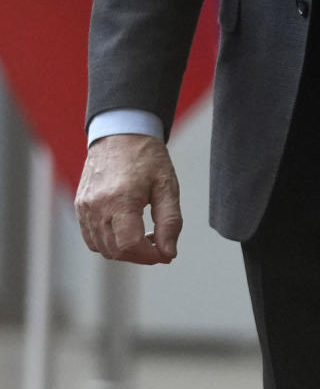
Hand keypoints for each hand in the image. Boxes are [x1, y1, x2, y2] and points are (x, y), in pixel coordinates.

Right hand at [75, 134, 181, 264]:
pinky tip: (126, 230)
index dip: (150, 256)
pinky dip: (109, 242)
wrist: (121, 132)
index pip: (130, 245)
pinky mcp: (80, 206)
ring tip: (144, 236)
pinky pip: (92, 238)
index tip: (165, 253)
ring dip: (125, 251)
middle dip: (140, 256)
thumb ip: (170, 221)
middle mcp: (97, 206)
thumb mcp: (167, 185)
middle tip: (159, 245)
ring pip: (103, 248)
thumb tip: (168, 253)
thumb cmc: (147, 156)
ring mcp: (85, 207)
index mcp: (120, 199)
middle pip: (116, 251)